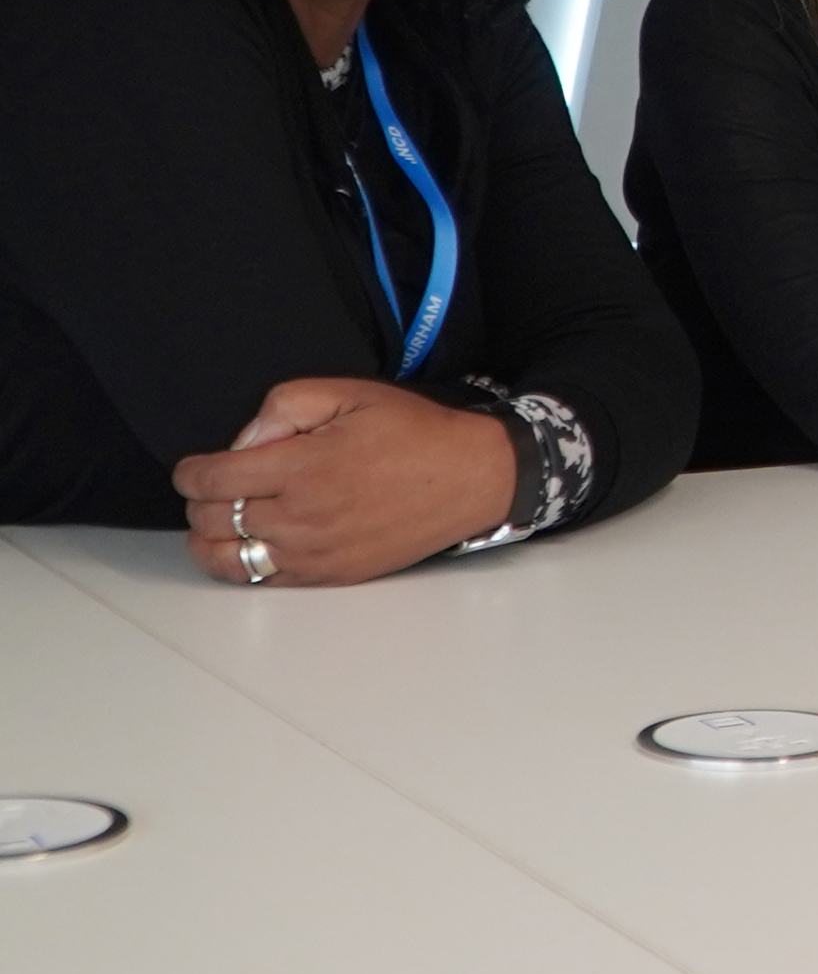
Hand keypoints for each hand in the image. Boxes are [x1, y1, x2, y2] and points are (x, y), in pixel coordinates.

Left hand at [173, 378, 514, 585]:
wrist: (470, 477)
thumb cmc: (415, 434)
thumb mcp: (351, 393)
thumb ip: (285, 406)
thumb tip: (243, 441)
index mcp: (302, 467)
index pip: (212, 480)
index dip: (190, 473)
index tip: (193, 468)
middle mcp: (301, 516)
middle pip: (213, 518)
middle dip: (200, 500)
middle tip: (212, 487)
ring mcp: (314, 552)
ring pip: (227, 557)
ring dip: (210, 538)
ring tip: (217, 521)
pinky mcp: (330, 574)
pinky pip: (262, 579)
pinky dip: (240, 565)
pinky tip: (246, 546)